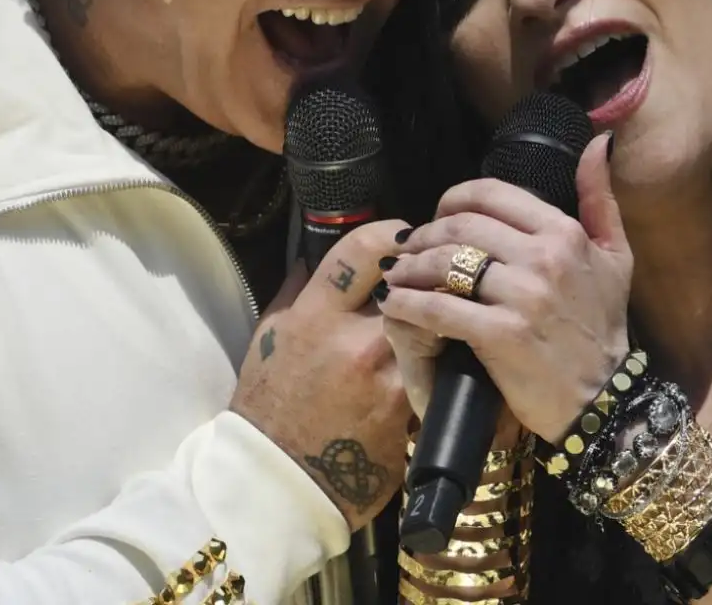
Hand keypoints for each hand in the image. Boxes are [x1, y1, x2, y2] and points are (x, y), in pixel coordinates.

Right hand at [230, 219, 412, 528]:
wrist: (282, 479)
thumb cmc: (271, 404)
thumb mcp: (271, 336)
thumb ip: (299, 290)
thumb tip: (316, 252)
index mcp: (316, 315)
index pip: (365, 248)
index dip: (393, 232)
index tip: (405, 236)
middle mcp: (355, 339)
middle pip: (412, 282)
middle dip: (426, 273)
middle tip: (433, 270)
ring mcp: (388, 376)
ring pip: (432, 323)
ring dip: (439, 315)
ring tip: (441, 311)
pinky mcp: (410, 409)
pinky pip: (436, 369)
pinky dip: (441, 359)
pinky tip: (438, 358)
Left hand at [379, 133, 630, 443]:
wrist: (603, 400)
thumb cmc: (602, 327)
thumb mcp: (616, 256)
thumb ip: (600, 197)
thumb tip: (596, 143)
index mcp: (564, 232)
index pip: (490, 195)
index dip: (452, 200)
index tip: (437, 216)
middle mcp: (543, 257)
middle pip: (460, 226)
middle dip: (424, 234)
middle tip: (408, 247)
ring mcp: (522, 296)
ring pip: (444, 263)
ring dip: (410, 267)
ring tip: (396, 275)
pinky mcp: (500, 335)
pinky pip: (438, 308)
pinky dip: (408, 304)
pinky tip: (394, 305)